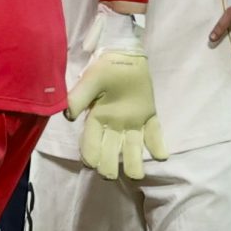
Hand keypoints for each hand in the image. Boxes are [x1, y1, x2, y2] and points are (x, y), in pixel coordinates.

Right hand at [66, 48, 164, 179]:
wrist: (124, 54)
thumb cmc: (105, 68)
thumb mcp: (90, 80)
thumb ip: (78, 97)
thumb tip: (68, 116)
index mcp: (97, 118)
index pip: (90, 140)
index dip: (90, 153)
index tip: (91, 163)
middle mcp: (114, 125)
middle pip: (111, 149)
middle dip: (109, 164)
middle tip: (109, 175)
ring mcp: (132, 122)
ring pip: (132, 146)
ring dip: (133, 161)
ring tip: (136, 175)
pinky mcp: (148, 115)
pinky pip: (154, 132)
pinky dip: (158, 144)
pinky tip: (161, 156)